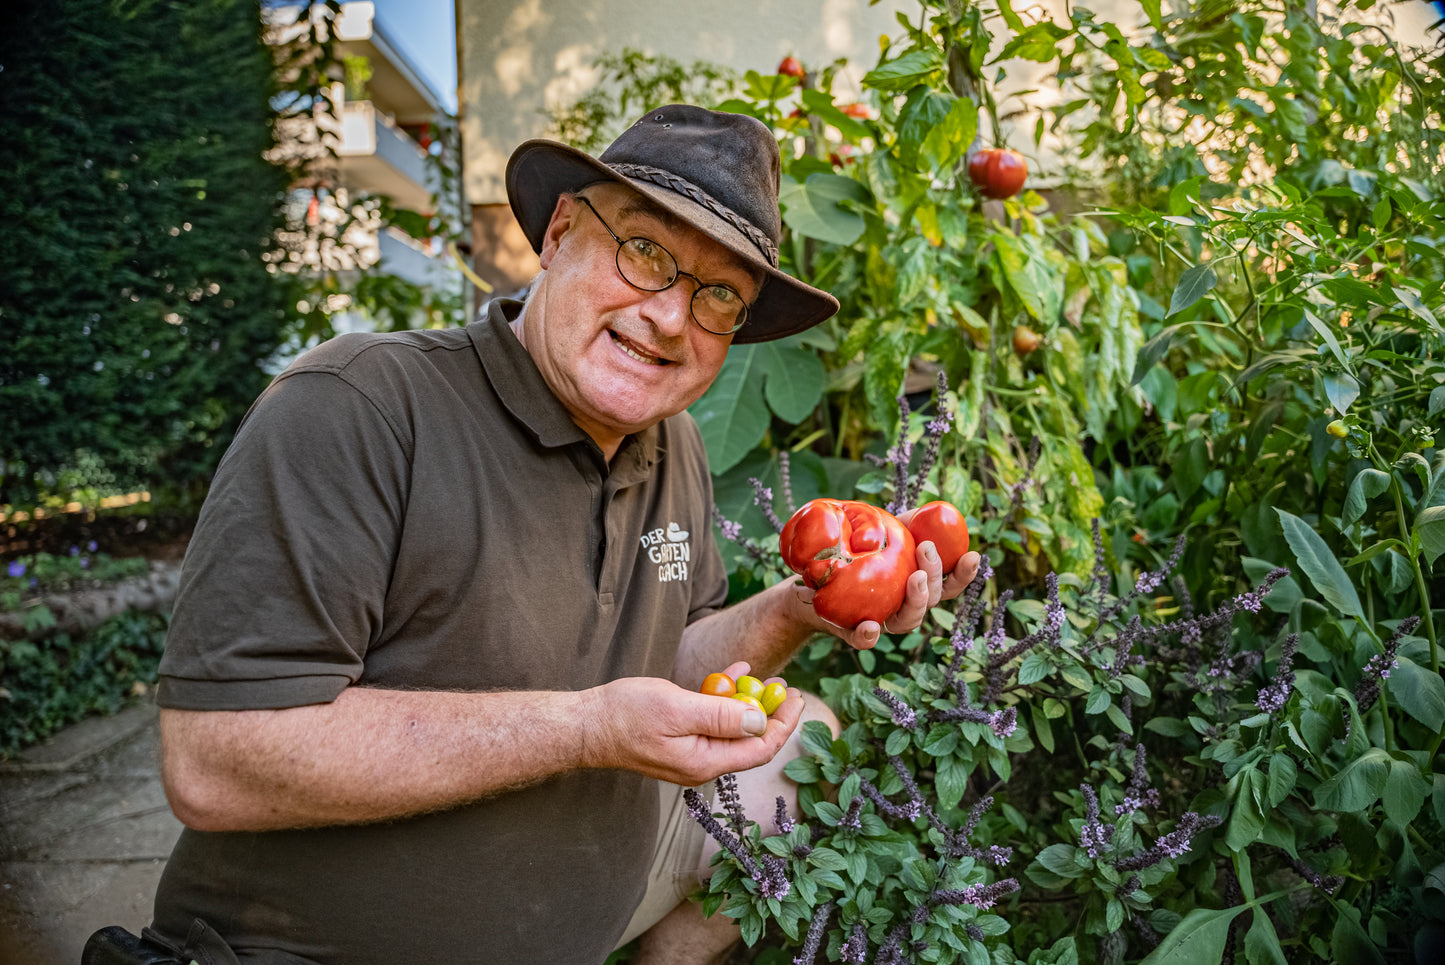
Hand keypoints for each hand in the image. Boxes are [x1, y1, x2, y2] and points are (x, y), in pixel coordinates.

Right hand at [583, 667, 802, 786]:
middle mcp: (701, 763)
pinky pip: (711, 721)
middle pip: (750, 741)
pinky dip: (724, 699)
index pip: (759, 749)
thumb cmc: (625, 715)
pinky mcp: (678, 740)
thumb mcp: (677, 708)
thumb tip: (760, 722)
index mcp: (704, 762)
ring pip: (732, 729)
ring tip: (765, 679)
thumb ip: (720, 717)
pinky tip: (732, 674)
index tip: (797, 699)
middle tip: (788, 688)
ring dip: (748, 703)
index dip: (783, 725)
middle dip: (772, 714)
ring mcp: (689, 753)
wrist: (585, 725)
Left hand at [793, 519, 981, 649]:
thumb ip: (907, 523)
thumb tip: (932, 511)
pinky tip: (871, 625)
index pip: (948, 584)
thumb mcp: (881, 530)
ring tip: (915, 577)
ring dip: (916, 601)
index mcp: (916, 585)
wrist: (810, 575)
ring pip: (908, 621)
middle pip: (931, 600)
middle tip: (926, 549)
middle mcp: (904, 606)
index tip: (973, 555)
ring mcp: (882, 620)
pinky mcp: (851, 631)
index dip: (964, 574)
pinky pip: (863, 640)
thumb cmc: (855, 550)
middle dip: (935, 575)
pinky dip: (869, 636)